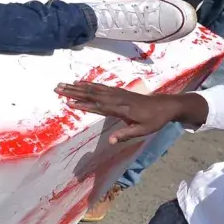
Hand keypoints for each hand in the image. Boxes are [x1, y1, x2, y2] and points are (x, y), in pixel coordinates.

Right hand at [55, 82, 206, 144]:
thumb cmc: (154, 120)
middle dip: (74, 91)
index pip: (98, 106)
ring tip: (63, 84)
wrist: (165, 105)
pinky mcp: (118, 91)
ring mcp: (117, 93)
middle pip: (92, 94)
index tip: (68, 103)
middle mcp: (116, 98)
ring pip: (93, 88)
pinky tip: (80, 82)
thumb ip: (126, 134)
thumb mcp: (143, 130)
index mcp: (121, 108)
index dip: (83, 105)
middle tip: (58, 88)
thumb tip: (110, 140)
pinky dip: (88, 83)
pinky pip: (100, 86)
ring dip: (77, 86)